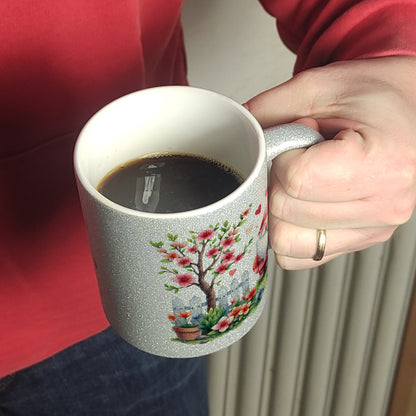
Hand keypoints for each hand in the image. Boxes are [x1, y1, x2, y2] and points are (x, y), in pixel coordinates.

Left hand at [244, 56, 415, 269]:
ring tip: (304, 180)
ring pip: (285, 241)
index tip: (295, 139)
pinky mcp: (360, 241)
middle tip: (299, 157)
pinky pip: (298, 255)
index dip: (279, 158)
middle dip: (276, 181)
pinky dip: (287, 231)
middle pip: (285, 213)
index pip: (295, 181)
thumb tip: (235, 134)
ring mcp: (373, 230)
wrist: (411, 111)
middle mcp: (384, 205)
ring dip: (279, 209)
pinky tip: (302, 203)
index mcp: (382, 162)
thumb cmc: (377, 96)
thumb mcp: (322, 86)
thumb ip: (270, 109)